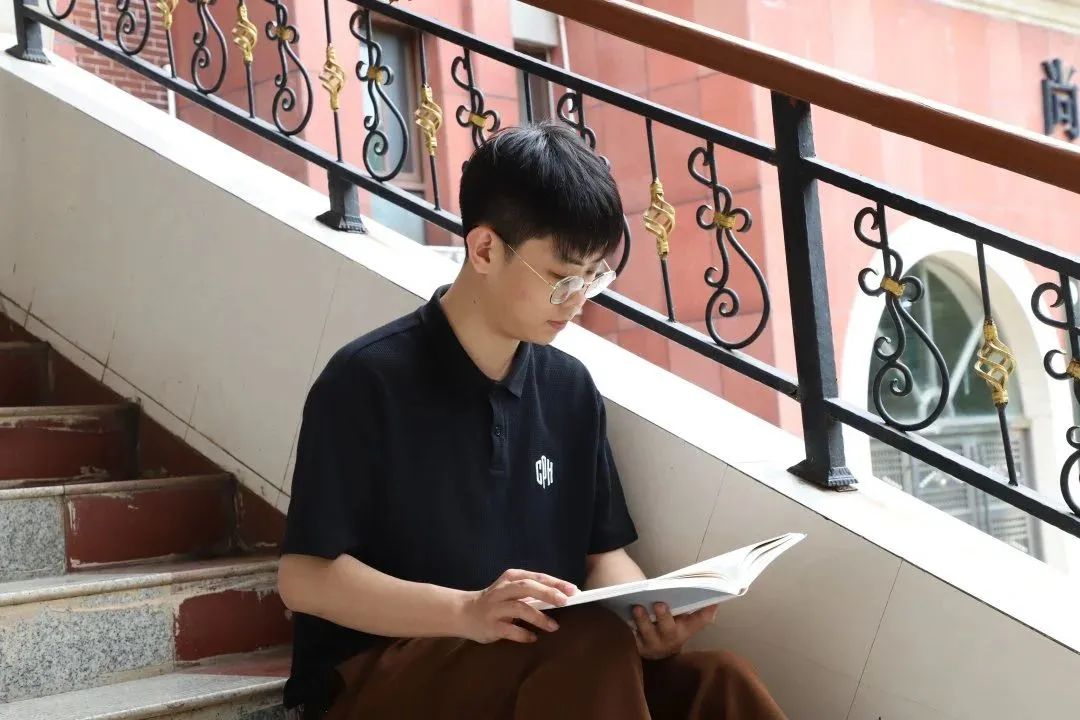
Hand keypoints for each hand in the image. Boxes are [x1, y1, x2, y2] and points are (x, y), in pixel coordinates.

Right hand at [456, 569, 577, 644]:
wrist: (464, 613)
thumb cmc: (496, 601)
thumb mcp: (511, 590)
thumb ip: (532, 591)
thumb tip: (562, 596)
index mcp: (511, 578)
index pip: (536, 577)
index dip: (556, 583)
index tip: (573, 591)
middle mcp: (503, 590)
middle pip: (528, 587)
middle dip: (548, 593)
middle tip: (565, 602)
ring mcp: (496, 607)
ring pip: (520, 608)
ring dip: (539, 618)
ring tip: (554, 627)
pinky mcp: (491, 625)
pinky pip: (511, 630)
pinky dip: (524, 634)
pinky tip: (533, 638)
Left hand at [632, 602, 718, 659]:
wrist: (653, 648)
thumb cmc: (668, 625)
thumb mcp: (681, 619)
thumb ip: (692, 610)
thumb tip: (711, 598)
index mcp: (685, 631)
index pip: (700, 621)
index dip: (706, 613)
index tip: (711, 601)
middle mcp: (671, 640)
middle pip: (669, 630)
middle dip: (665, 618)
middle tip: (659, 604)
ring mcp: (653, 645)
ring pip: (647, 634)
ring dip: (643, 620)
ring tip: (637, 607)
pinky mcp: (637, 646)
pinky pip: (632, 637)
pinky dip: (630, 626)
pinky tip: (626, 615)